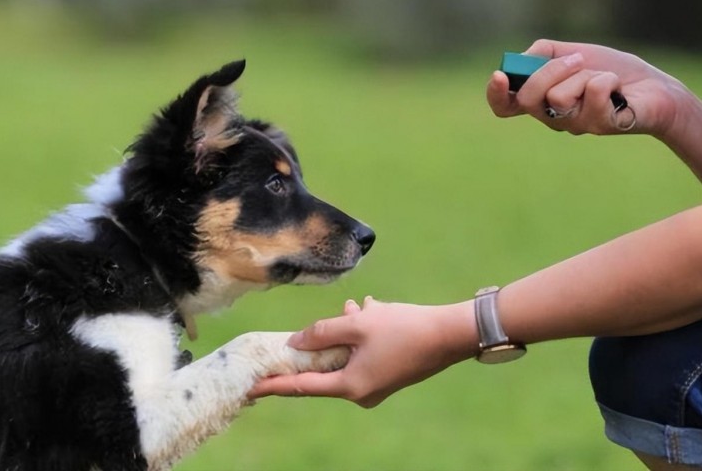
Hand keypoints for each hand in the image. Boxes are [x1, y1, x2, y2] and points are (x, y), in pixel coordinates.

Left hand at [249, 297, 476, 407]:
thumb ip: (322, 332)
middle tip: (305, 330)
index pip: (301, 387)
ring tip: (354, 308)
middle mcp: (362, 392)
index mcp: (350, 385)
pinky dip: (361, 334)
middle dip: (319, 343)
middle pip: (325, 369)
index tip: (250, 386)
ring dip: (345, 332)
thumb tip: (295, 342)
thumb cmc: (404, 328)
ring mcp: (377, 385)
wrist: (451, 335)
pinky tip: (369, 311)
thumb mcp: (358, 325)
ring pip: (346, 355)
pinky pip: (363, 354)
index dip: (274, 385)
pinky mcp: (389, 374)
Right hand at [487, 39, 681, 137]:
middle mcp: (553, 118)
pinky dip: (608, 79)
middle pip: (527, 99)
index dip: (496, 95)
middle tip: (577, 60)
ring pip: (558, 96)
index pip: (505, 107)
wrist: (654, 86)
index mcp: (541, 102)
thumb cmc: (610, 71)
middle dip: (550, 71)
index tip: (500, 76)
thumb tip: (523, 61)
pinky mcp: (600, 126)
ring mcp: (575, 126)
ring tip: (604, 78)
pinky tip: (618, 89)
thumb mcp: (572, 53)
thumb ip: (542, 53)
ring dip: (585, 74)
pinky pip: (592, 92)